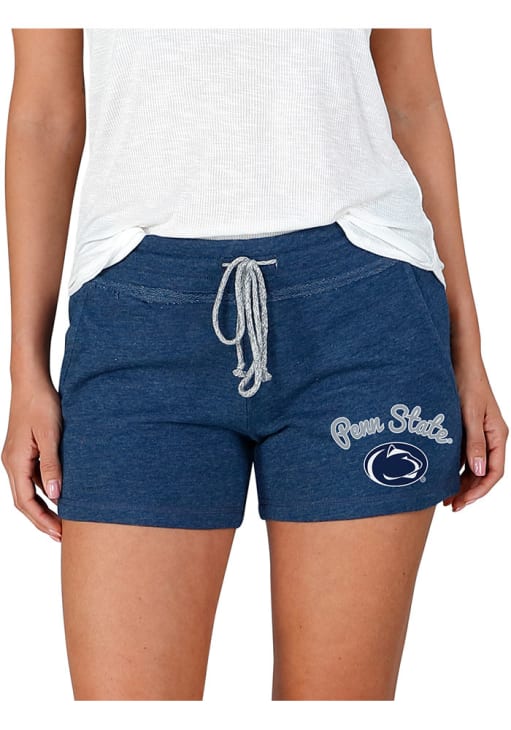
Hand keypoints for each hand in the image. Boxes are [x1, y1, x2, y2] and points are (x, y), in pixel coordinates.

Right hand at [1, 375, 62, 541]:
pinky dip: (45, 491)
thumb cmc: (41, 404)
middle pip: (25, 502)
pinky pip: (33, 478)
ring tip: (65, 521)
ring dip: (45, 507)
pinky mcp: (25, 451)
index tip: (59, 534)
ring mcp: (18, 458)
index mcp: (16, 462)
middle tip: (63, 536)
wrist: (32, 382)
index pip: (26, 502)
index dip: (42, 520)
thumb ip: (52, 464)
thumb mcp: (51, 434)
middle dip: (42, 520)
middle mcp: (13, 463)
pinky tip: (62, 495)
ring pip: (29, 491)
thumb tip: (56, 494)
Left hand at [444, 362, 507, 510]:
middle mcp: (492, 437)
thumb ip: (474, 443)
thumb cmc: (467, 384)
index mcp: (498, 435)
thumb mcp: (470, 415)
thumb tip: (479, 472)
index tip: (463, 502)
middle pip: (484, 473)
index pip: (494, 472)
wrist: (459, 363)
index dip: (480, 490)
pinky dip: (456, 469)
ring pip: (474, 467)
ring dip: (461, 483)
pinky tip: (443, 477)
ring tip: (445, 497)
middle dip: (469, 491)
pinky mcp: (467, 430)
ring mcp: (480, 434)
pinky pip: (465, 456)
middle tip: (450, 505)